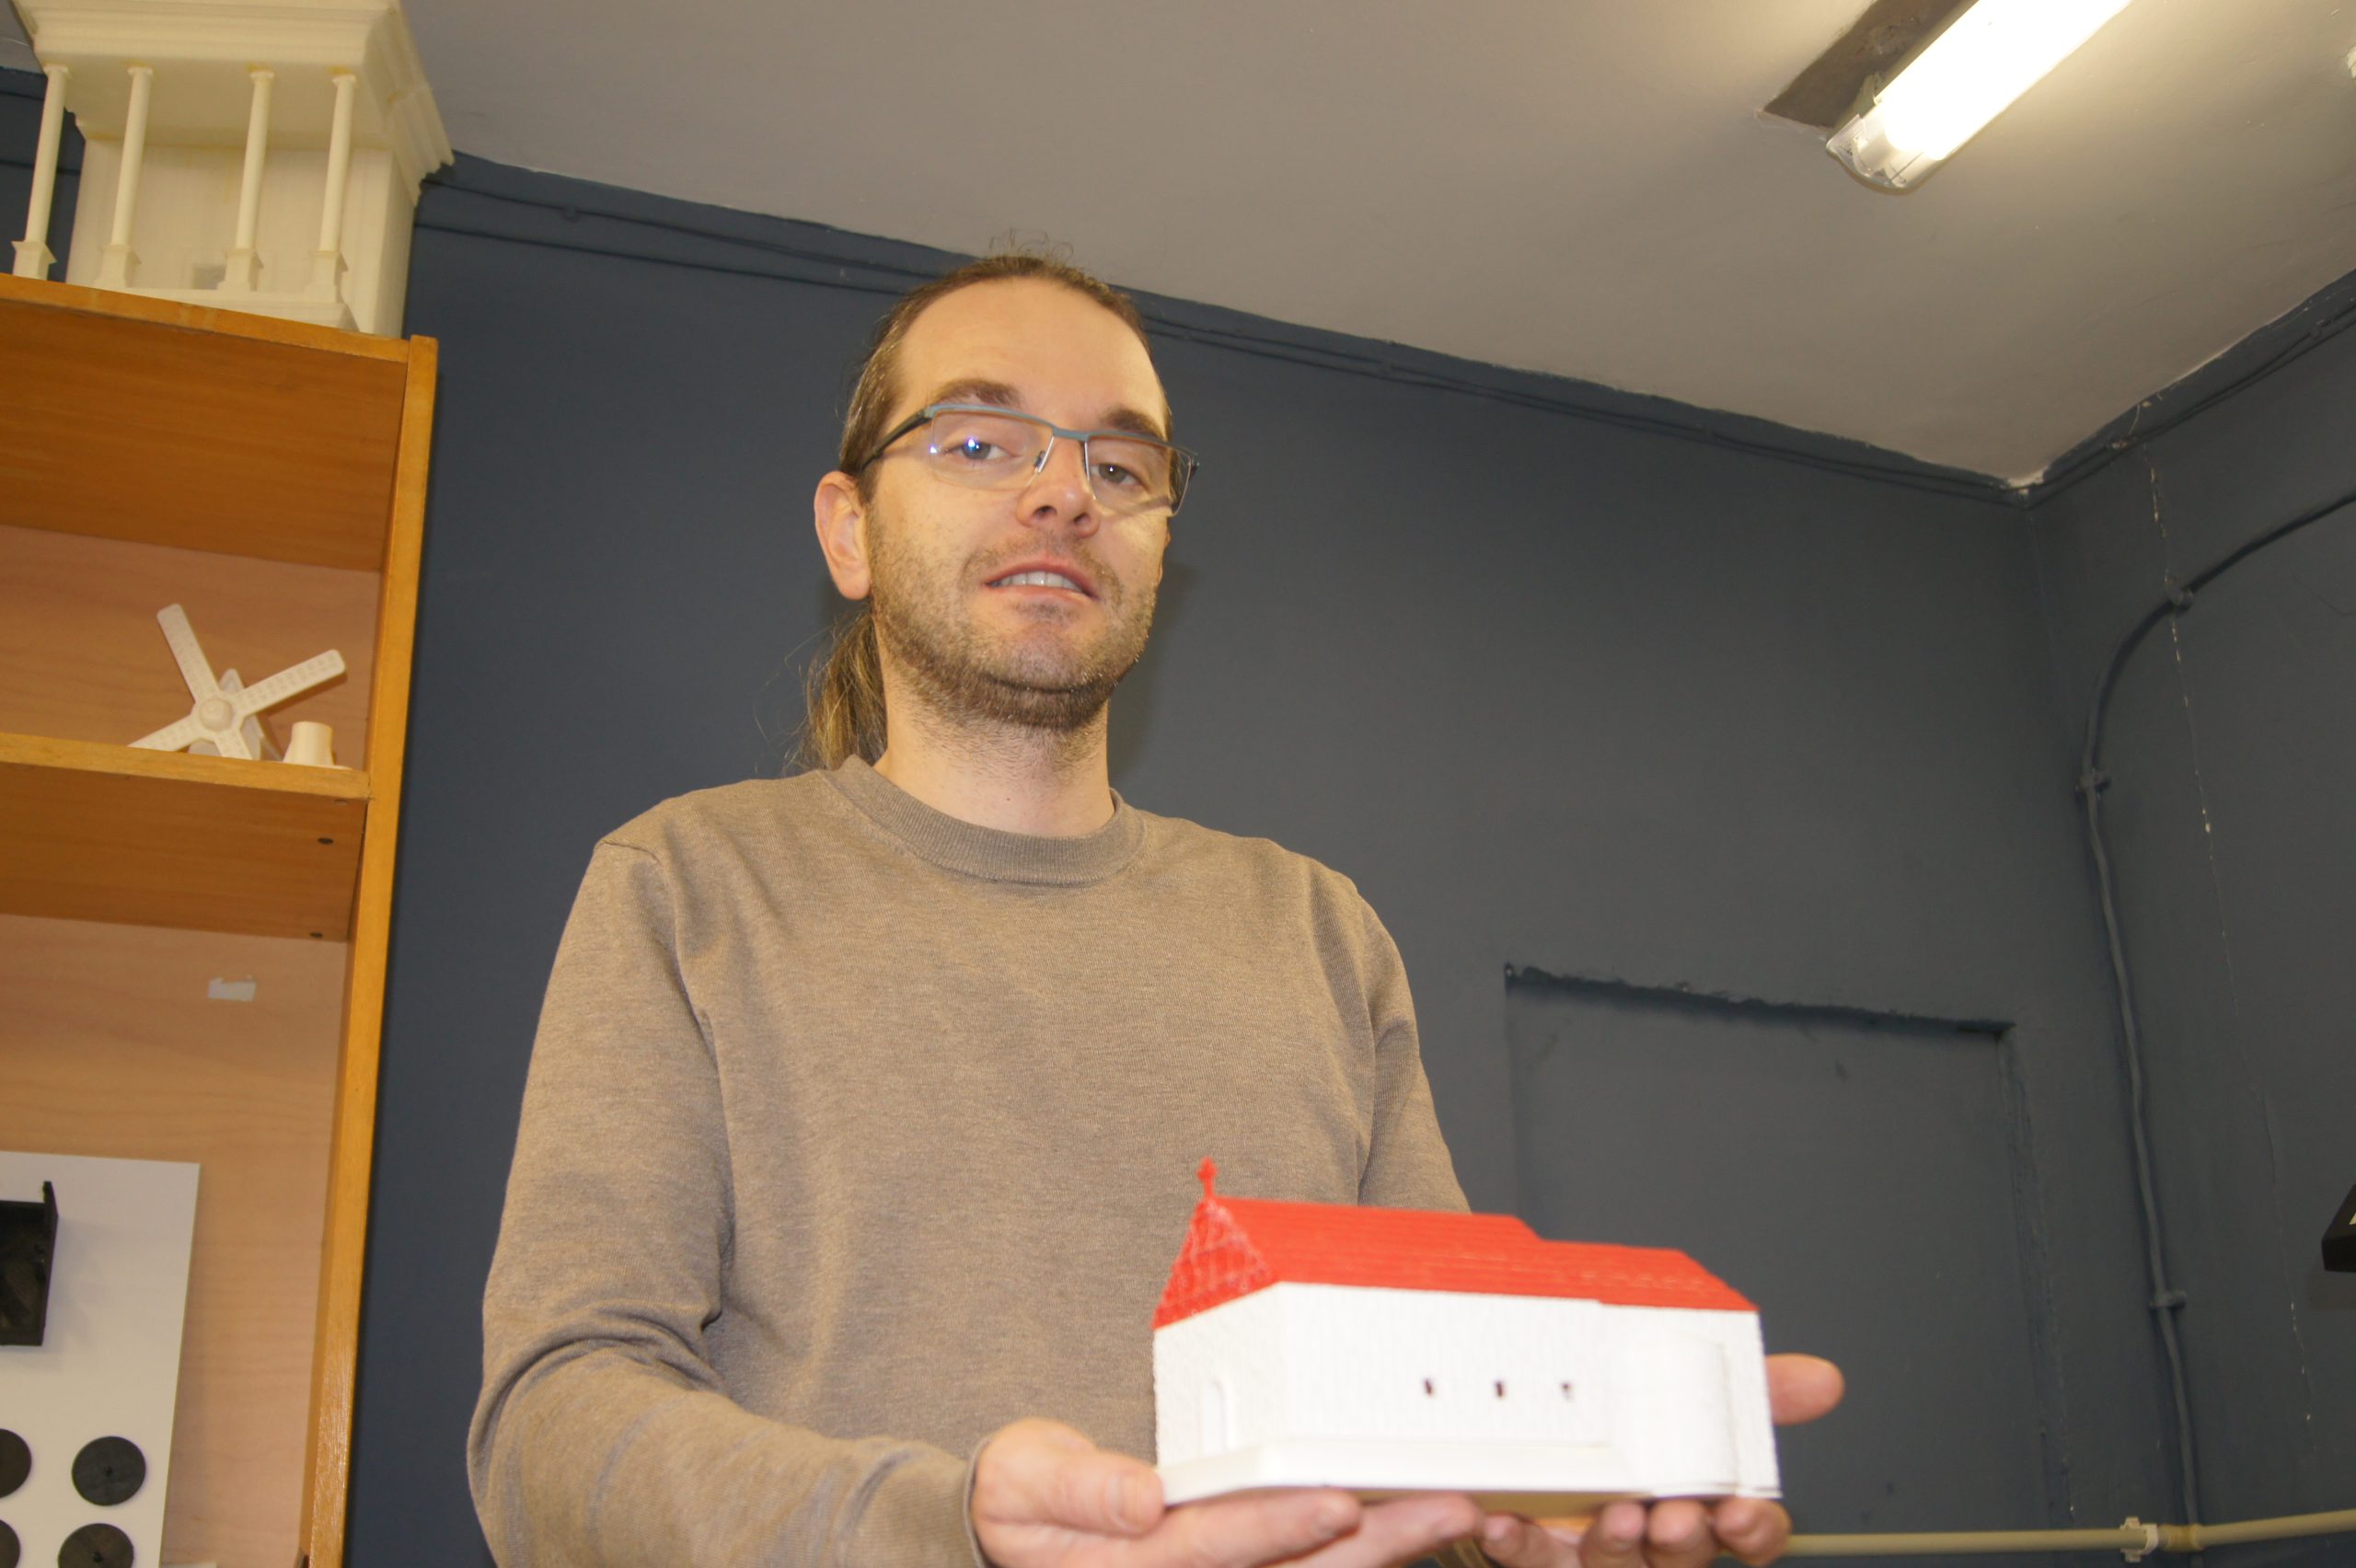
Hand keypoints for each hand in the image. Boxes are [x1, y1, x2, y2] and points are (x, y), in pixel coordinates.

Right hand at [972, 1417, 1483, 1567]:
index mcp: (1139, 1564)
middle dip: (1377, 1541)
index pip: (1220, 1544)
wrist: (1011, 1532)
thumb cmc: (1020, 1498)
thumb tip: (1143, 1498)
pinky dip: (1365, 1553)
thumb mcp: (1024, 1481)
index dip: (1282, 1525)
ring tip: (1458, 1512)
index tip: (1339, 1500)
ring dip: (1390, 1549)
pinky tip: (1418, 1530)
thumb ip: (1081, 1489)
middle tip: (1450, 1506)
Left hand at [1472, 1354, 1844, 1567]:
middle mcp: (1649, 1540)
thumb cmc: (1621, 1430)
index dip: (1753, 1531)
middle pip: (1682, 1558)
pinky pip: (1525, 1560)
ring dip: (1613, 1549)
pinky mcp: (1532, 1555)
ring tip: (1610, 1518)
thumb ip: (1750, 1389)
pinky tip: (1501, 1521)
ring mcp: (1590, 1554)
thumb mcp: (1687, 1396)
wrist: (1516, 1436)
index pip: (1747, 1536)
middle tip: (1672, 1516)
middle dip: (1683, 1541)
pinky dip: (1515, 1543)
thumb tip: (1824, 1379)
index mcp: (1694, 1504)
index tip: (1740, 1510)